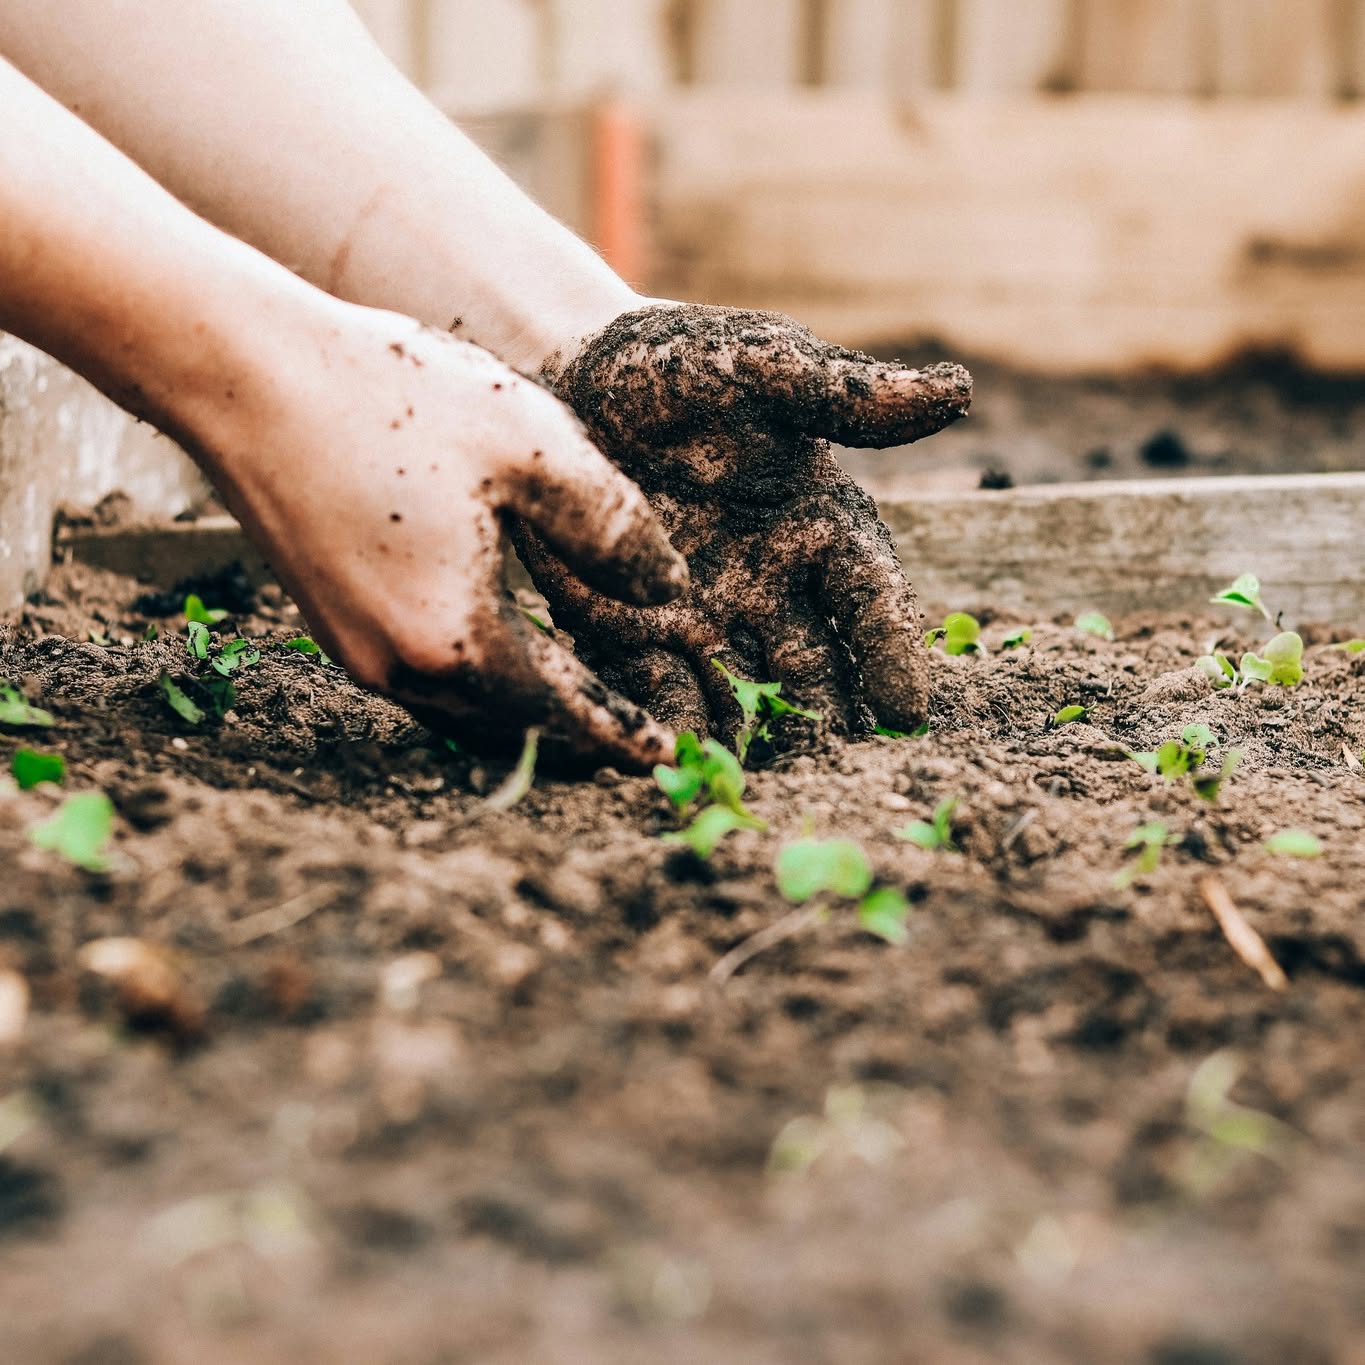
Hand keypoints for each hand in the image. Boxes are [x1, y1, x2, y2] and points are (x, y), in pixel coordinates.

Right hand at [192, 306, 687, 769]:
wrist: (245, 374)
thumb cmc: (393, 398)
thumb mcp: (534, 448)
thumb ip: (614, 529)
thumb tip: (669, 591)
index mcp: (457, 638)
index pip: (563, 713)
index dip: (621, 734)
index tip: (666, 757)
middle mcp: (400, 668)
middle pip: (513, 728)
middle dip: (579, 738)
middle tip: (634, 736)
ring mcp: (357, 652)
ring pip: (466, 712)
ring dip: (529, 714)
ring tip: (583, 701)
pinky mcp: (333, 625)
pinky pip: (427, 682)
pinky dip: (482, 683)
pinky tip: (508, 651)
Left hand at [518, 304, 971, 743]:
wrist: (573, 376)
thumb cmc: (680, 365)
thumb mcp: (762, 367)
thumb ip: (845, 394)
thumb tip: (958, 391)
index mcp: (820, 527)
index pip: (870, 599)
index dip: (891, 652)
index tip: (907, 711)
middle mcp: (773, 586)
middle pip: (814, 667)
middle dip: (827, 720)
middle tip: (838, 773)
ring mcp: (705, 617)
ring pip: (743, 694)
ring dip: (754, 739)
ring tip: (760, 785)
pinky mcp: (634, 633)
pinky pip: (660, 689)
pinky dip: (672, 725)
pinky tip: (676, 760)